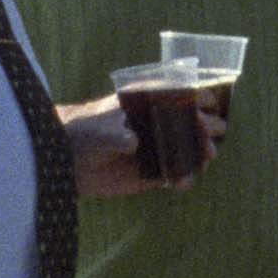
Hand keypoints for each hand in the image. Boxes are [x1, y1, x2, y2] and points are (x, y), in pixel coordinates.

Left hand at [56, 89, 221, 196]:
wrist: (70, 162)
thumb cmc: (85, 134)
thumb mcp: (99, 131)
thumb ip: (117, 135)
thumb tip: (133, 143)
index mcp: (151, 101)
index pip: (185, 94)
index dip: (200, 99)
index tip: (207, 108)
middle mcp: (160, 122)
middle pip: (194, 121)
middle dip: (207, 129)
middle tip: (207, 140)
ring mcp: (160, 146)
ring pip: (191, 148)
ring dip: (201, 154)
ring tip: (204, 161)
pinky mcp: (155, 171)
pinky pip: (177, 174)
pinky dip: (184, 178)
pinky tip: (183, 183)